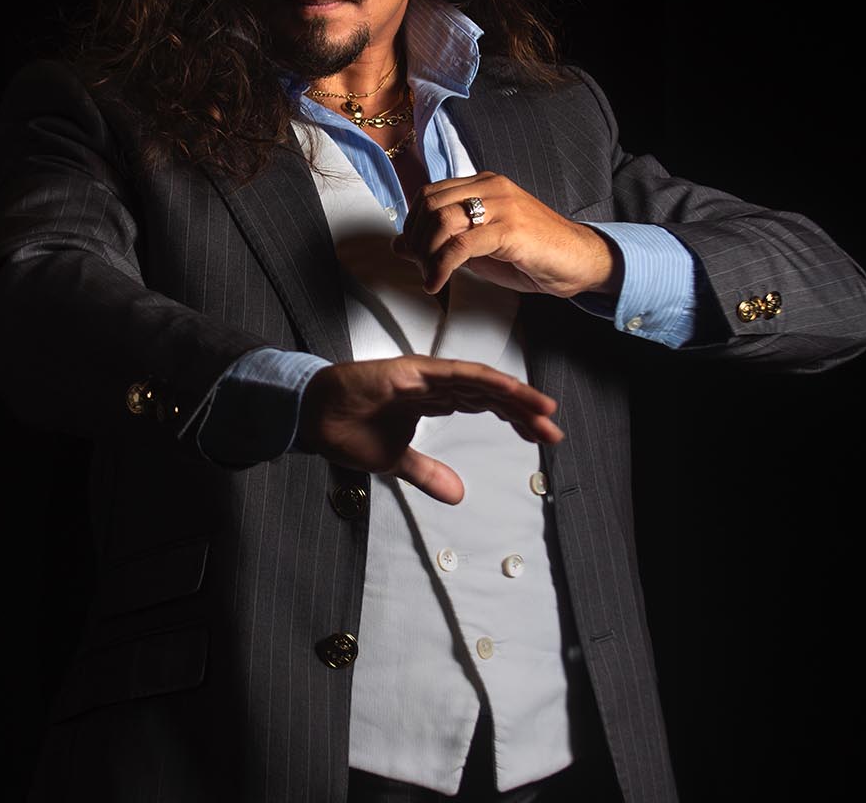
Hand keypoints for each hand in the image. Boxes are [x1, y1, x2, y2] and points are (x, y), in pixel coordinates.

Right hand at [298, 355, 563, 504]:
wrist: (312, 418)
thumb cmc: (350, 431)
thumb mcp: (397, 462)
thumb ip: (429, 474)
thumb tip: (459, 495)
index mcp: (435, 400)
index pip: (485, 406)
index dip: (515, 419)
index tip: (543, 437)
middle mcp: (436, 383)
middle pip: (491, 395)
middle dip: (524, 412)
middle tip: (554, 431)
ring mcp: (425, 375)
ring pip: (481, 382)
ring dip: (514, 395)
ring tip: (544, 410)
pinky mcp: (412, 371)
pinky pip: (456, 375)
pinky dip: (485, 381)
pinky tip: (509, 390)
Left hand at [390, 171, 617, 296]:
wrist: (580, 260)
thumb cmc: (534, 254)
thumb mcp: (481, 247)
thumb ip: (445, 242)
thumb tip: (402, 245)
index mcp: (484, 185)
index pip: (430, 194)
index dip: (413, 225)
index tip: (415, 253)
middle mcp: (492, 188)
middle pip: (430, 204)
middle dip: (417, 240)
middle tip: (421, 267)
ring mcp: (502, 206)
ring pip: (442, 220)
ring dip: (426, 254)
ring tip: (431, 276)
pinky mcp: (510, 229)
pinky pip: (461, 244)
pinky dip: (441, 267)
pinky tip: (438, 283)